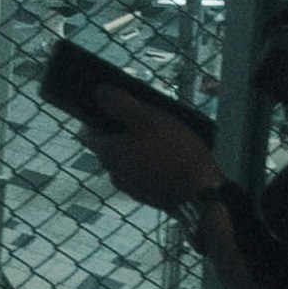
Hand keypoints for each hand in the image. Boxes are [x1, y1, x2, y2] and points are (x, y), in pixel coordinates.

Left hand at [74, 92, 219, 212]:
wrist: (200, 195)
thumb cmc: (173, 152)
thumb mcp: (146, 118)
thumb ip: (119, 103)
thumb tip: (99, 92)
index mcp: (107, 153)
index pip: (87, 132)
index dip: (97, 116)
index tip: (115, 106)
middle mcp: (113, 173)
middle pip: (111, 145)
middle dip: (124, 130)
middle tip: (147, 117)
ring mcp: (131, 188)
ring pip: (128, 159)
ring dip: (139, 147)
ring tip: (164, 136)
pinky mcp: (149, 196)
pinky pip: (143, 173)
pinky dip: (151, 163)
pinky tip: (172, 155)